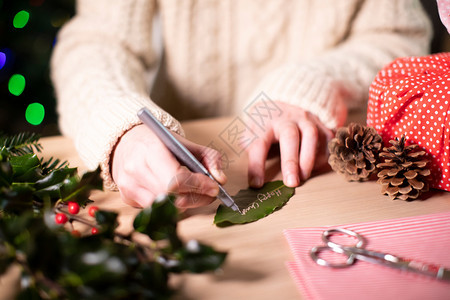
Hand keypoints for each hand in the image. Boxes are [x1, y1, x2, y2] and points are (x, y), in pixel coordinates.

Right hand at [111, 124, 226, 208]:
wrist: (127, 141)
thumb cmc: (160, 143)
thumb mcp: (187, 143)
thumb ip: (209, 158)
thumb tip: (221, 180)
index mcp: (151, 150)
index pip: (176, 178)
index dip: (198, 186)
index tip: (214, 187)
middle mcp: (135, 170)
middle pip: (172, 197)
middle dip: (197, 198)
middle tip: (210, 194)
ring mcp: (129, 186)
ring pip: (165, 208)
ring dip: (186, 204)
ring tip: (196, 194)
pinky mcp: (127, 198)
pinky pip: (156, 210)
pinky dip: (171, 206)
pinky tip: (178, 195)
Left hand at [245, 102, 333, 187]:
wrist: (279, 104)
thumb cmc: (264, 125)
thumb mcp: (250, 134)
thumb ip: (250, 150)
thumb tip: (253, 174)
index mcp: (264, 123)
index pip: (259, 144)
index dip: (257, 165)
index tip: (257, 184)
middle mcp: (285, 119)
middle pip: (289, 136)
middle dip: (291, 161)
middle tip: (292, 183)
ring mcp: (304, 119)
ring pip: (311, 134)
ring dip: (309, 159)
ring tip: (304, 176)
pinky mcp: (319, 122)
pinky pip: (327, 137)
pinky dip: (323, 153)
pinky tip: (316, 165)